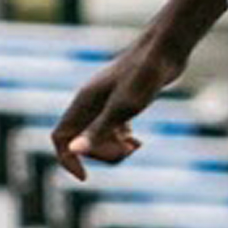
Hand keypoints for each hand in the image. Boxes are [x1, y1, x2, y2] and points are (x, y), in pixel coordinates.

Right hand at [49, 42, 176, 179]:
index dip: (68, 159)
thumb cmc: (145, 76)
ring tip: (135, 146)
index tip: (86, 177)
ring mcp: (106, 100)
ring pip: (98, 135)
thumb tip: (75, 150)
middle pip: (81, 140)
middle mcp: (91, 101)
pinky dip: (122, 140)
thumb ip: (99, 130)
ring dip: (113, 149)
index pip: (61, 137)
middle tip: (128, 151)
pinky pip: (112, 129)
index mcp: (85, 102)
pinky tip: (137, 143)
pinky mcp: (123, 99)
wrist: (166, 50)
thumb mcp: (124, 108)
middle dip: (101, 153)